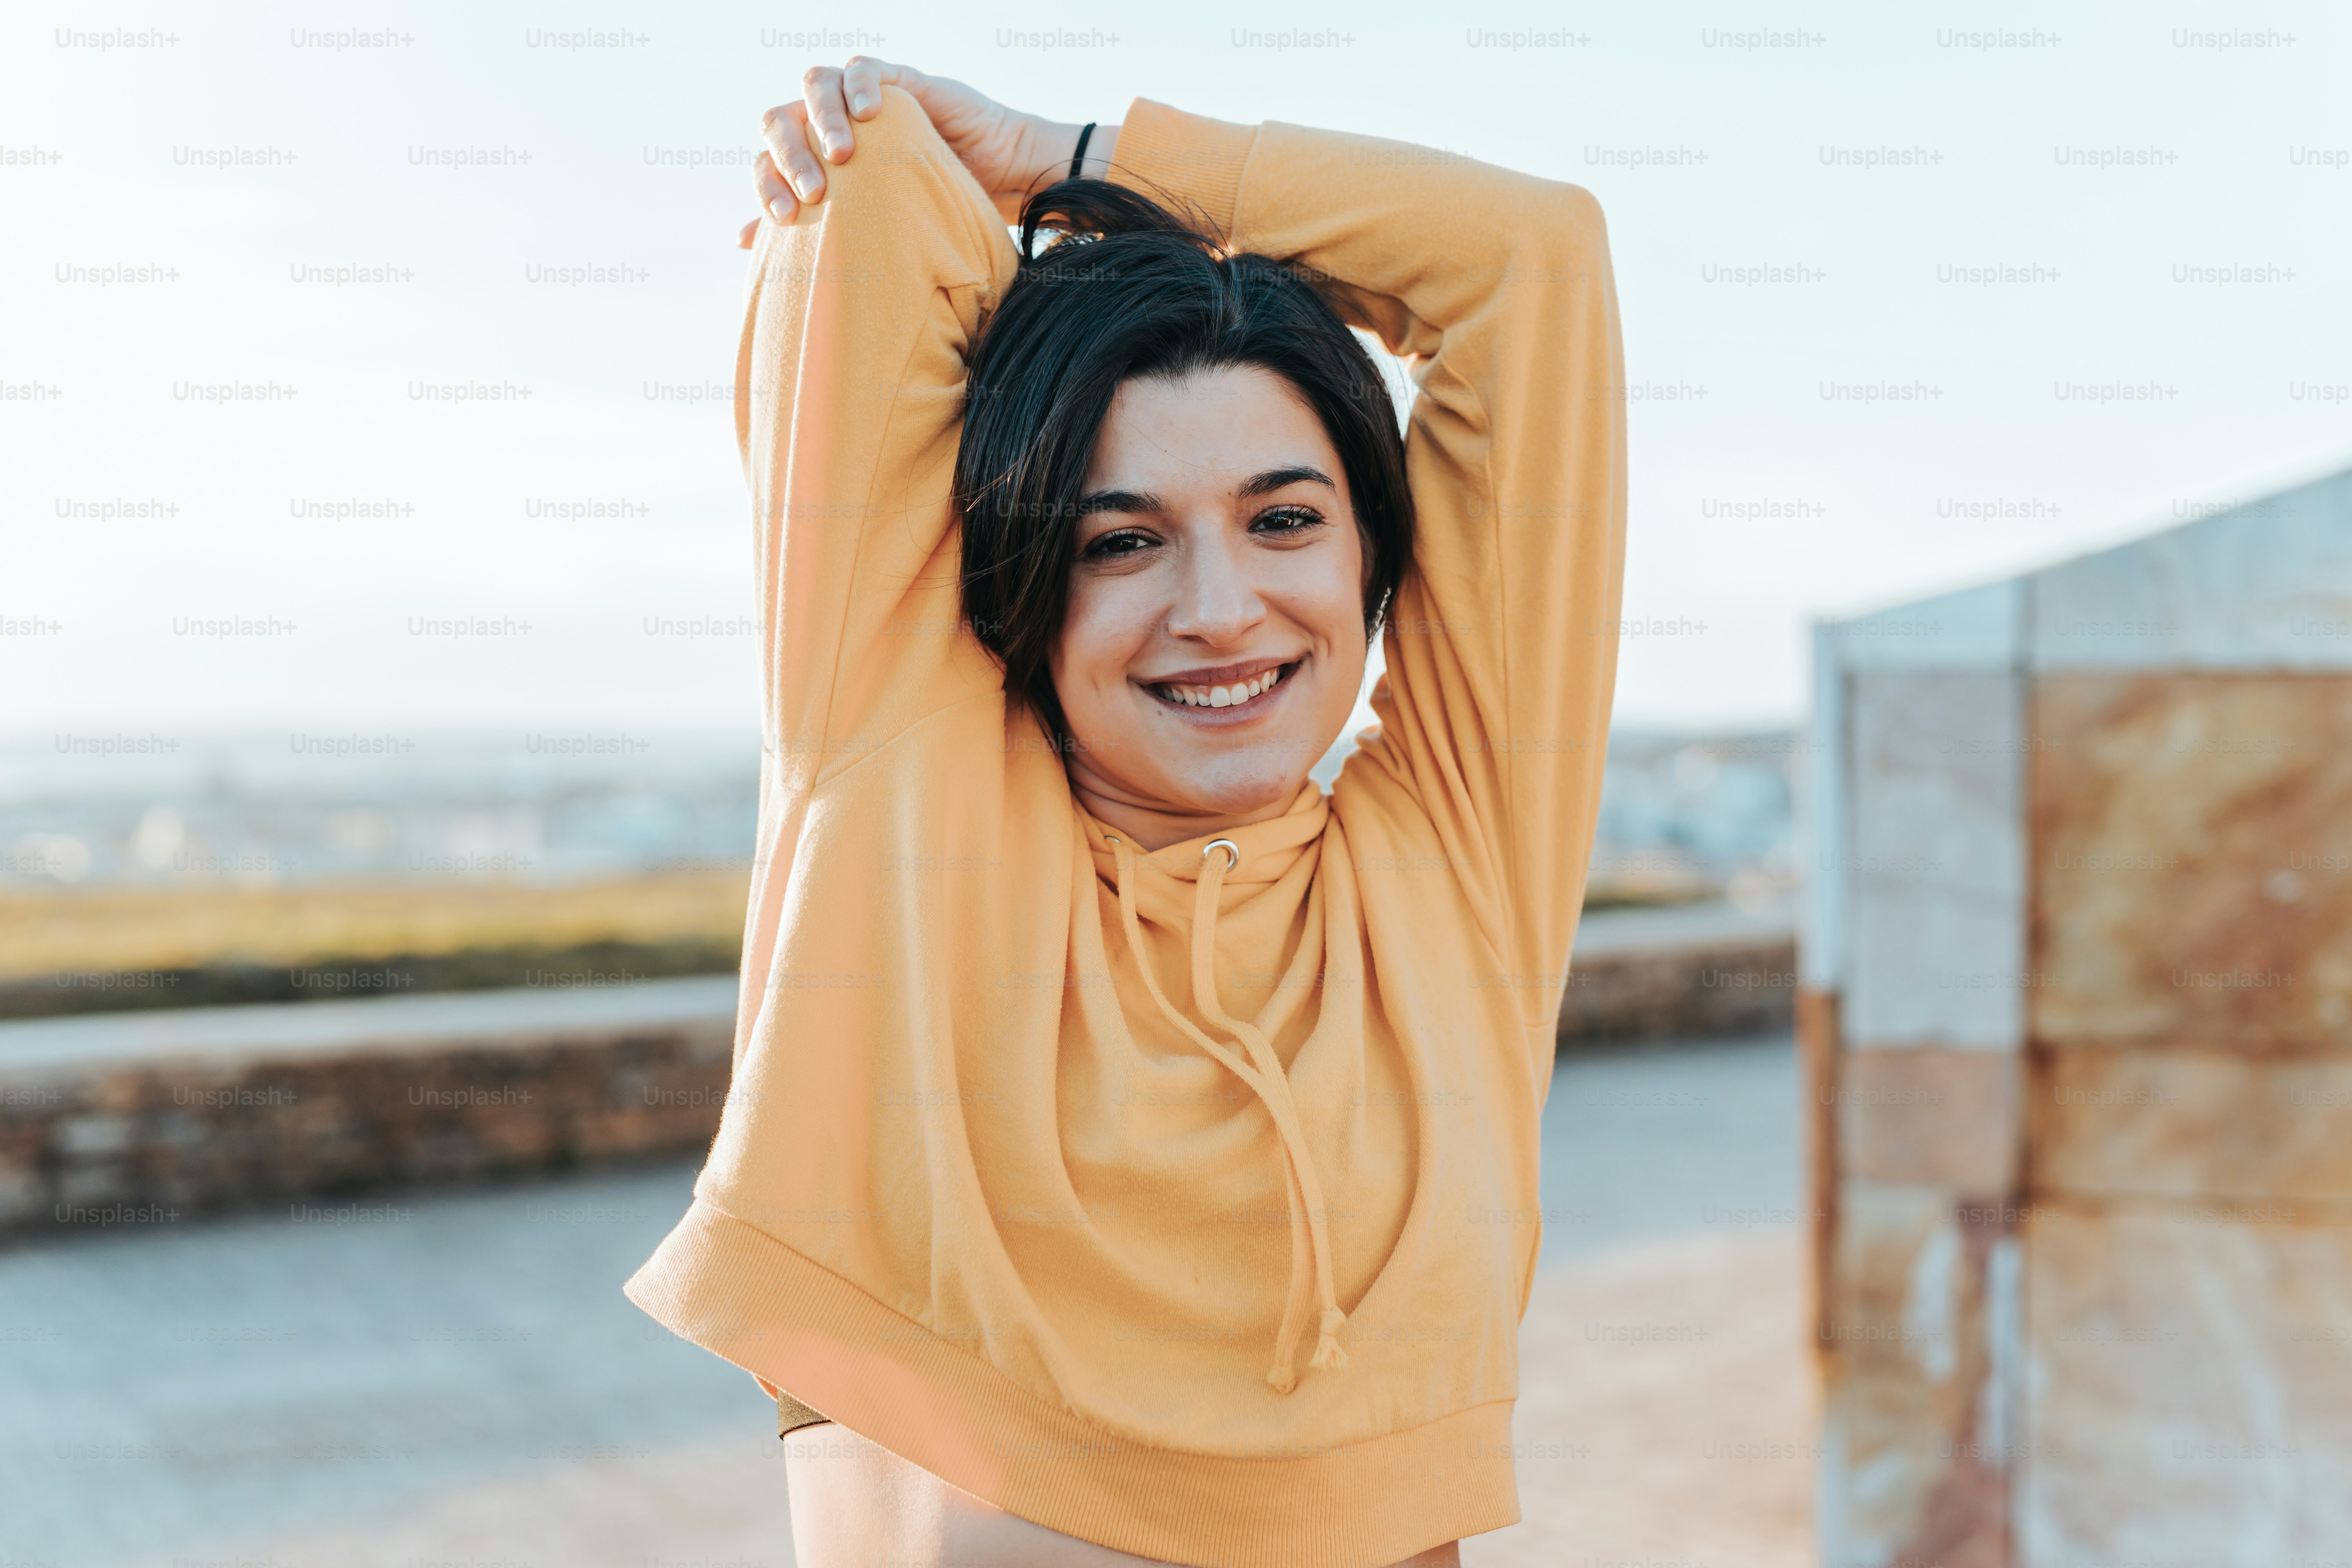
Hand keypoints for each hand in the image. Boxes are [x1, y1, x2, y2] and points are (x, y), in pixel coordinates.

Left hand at [740, 57, 1114, 245]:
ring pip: (815, 84)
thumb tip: (741, 240)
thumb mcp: (869, 231)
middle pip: (782, 118)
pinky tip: (870, 115)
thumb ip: (812, 229)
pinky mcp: (898, 82)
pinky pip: (863, 68)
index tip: (784, 218)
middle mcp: (832, 127)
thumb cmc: (935, 215)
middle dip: (788, 154)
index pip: (768, 160)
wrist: (1000, 188)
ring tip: (840, 153)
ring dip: (820, 117)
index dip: (766, 184)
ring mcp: (863, 102)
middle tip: (813, 190)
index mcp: (814, 162)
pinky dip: (859, 86)